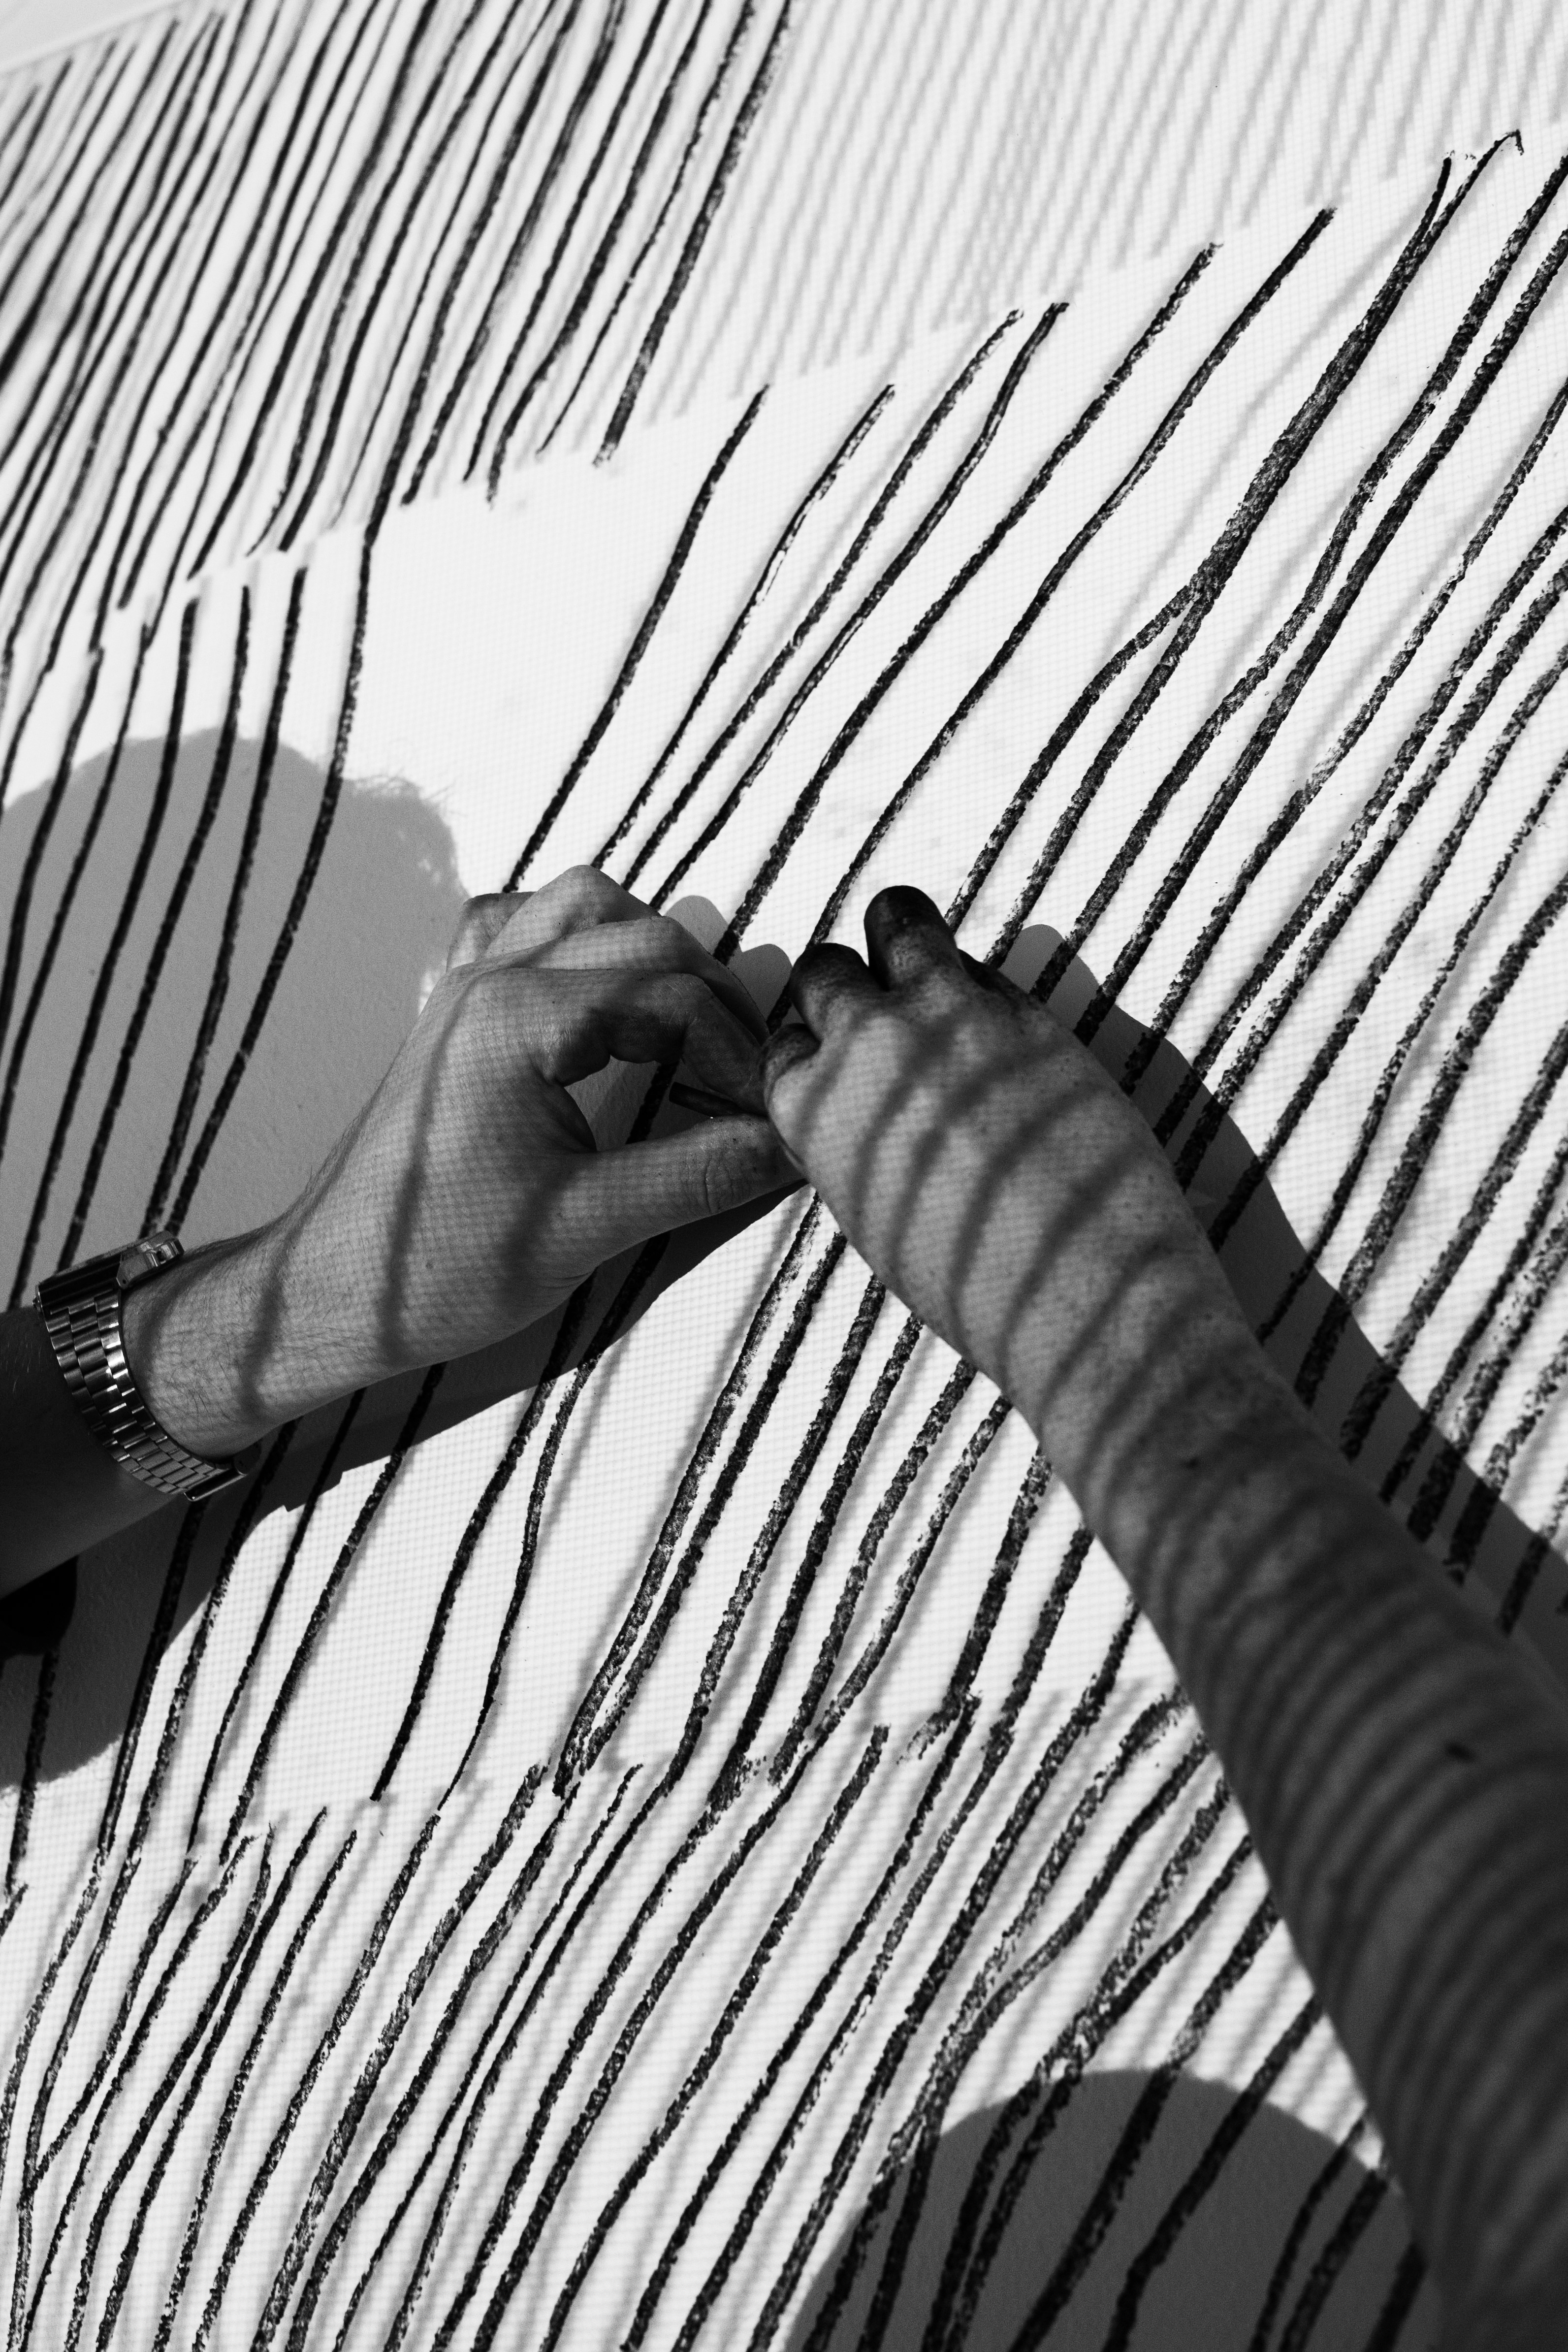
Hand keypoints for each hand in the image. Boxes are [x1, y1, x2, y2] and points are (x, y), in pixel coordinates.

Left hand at [131, 868, 797, 1452]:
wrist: (330, 1292)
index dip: (740, 1053)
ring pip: (581, 904)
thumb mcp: (588, 1228)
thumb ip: (699, 1174)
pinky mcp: (449, 1011)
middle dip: (713, 997)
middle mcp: (491, 977)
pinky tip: (598, 1003)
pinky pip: (515, 925)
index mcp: (520, 1019)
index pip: (673, 996)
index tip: (769, 1119)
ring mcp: (464, 985)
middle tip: (745, 1082)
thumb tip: (793, 1143)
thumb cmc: (440, 1268)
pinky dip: (574, 940)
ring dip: (649, 949)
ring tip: (685, 1031)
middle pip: (643, 933)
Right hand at [760, 885, 1271, 1512]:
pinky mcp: (1023, 1009)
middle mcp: (866, 1046)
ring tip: (922, 962)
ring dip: (903, 933)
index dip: (809, 1041)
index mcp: (811, 1110)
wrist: (1077, 1291)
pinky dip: (980, 982)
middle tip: (877, 1006)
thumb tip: (865, 1098)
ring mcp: (945, 1016)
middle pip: (825, 969)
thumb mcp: (872, 1215)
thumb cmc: (975, 1282)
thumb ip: (850, 1139)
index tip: (831, 1048)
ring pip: (899, 918)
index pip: (782, 1039)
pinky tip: (998, 1027)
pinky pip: (982, 963)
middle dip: (846, 983)